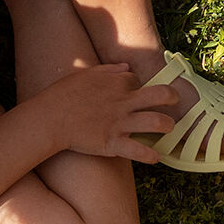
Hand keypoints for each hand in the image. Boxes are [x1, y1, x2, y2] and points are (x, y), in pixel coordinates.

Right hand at [23, 63, 176, 163]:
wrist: (48, 119)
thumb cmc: (62, 95)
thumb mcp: (85, 74)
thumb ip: (108, 69)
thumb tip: (126, 67)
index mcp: (117, 82)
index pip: (138, 80)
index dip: (138, 86)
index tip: (135, 94)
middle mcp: (124, 101)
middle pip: (161, 94)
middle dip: (172, 97)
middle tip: (175, 101)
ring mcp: (120, 122)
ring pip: (157, 122)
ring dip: (167, 125)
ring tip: (169, 128)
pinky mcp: (113, 143)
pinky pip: (138, 150)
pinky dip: (150, 155)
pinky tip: (156, 157)